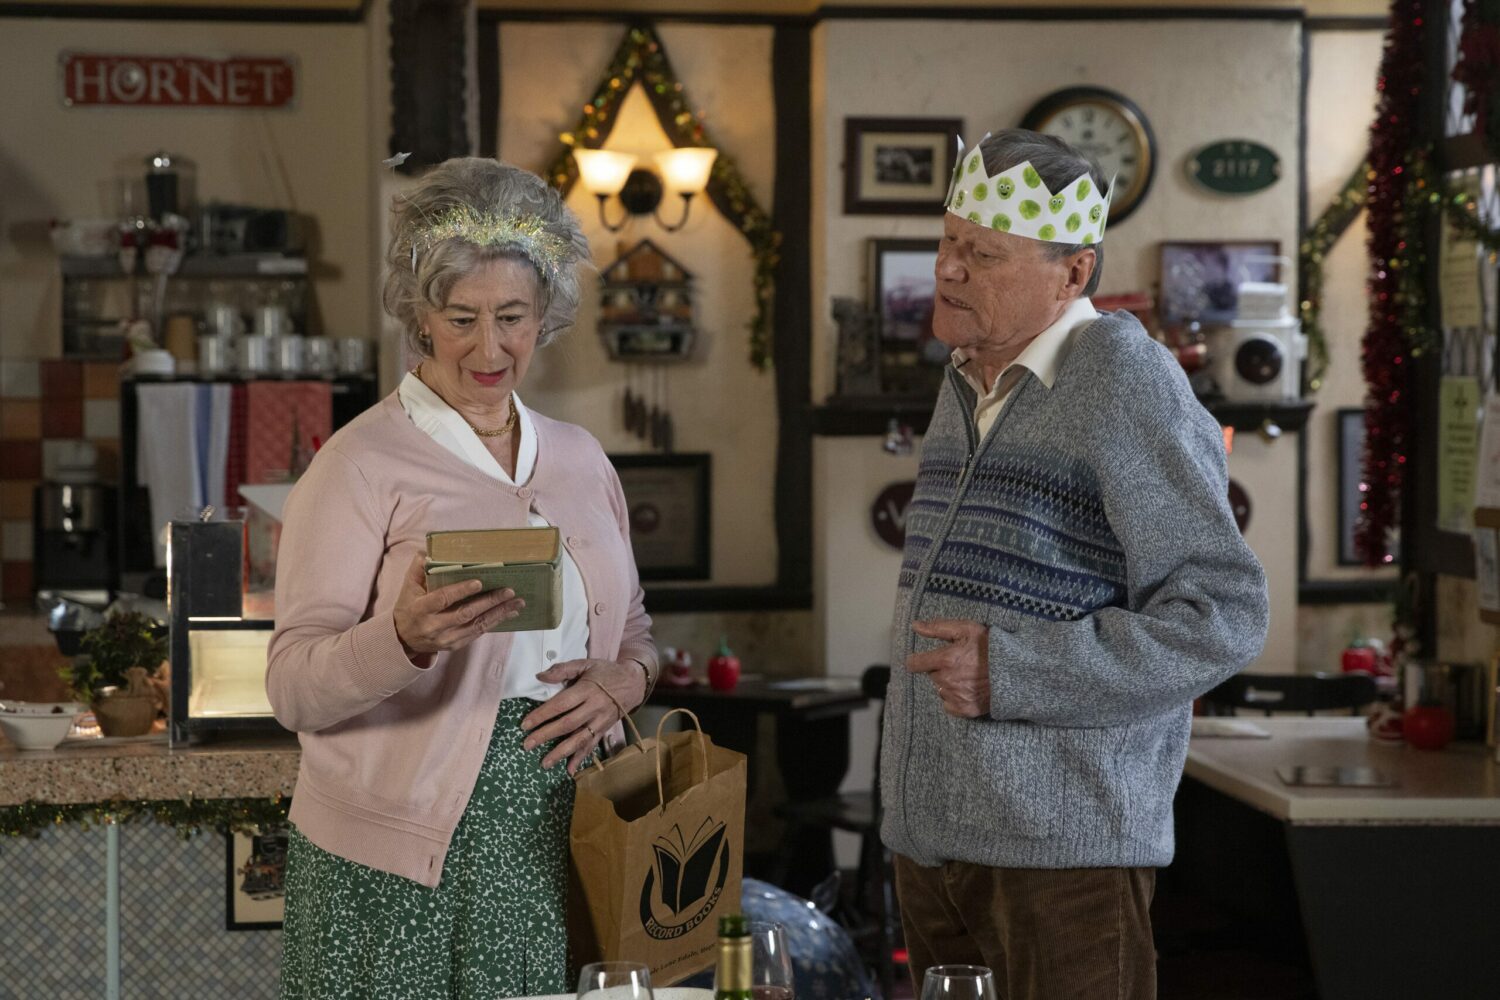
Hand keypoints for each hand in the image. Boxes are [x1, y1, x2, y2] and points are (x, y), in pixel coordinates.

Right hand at [391, 553, 524, 661]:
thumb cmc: (408, 607)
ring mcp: (446, 638)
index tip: (479, 582)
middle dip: (489, 602)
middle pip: (465, 614)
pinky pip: (478, 633)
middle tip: (509, 591)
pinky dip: (495, 622)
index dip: (460, 591)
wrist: (403, 640)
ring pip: (476, 626)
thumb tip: (429, 552)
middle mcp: (433, 626)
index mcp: (420, 609)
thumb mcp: (408, 587)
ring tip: (517, 602)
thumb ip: (418, 569)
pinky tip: (509, 613)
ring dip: (499, 613)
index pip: (442, 599)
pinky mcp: (455, 645)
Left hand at [521, 658, 645, 773]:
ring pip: (579, 739)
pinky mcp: (604, 730)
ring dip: (561, 753)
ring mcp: (600, 721)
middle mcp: (594, 708)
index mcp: (587, 689)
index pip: (561, 704)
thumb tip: (539, 676)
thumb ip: (563, 669)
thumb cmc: (606, 672)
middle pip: (567, 724)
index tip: (525, 724)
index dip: (542, 715)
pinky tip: (569, 770)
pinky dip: (580, 759)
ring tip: (544, 763)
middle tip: (527, 745)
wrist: (634, 683)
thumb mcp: (586, 664)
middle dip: (546, 735)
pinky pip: (591, 746)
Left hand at [907, 618, 990, 717]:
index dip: (917, 660)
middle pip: (932, 675)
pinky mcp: (966, 710)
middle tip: (960, 663)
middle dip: (941, 669)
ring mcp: (956, 697)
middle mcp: (947, 681)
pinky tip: (968, 689)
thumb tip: (915, 626)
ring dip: (948, 683)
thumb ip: (937, 628)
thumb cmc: (991, 647)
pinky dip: (955, 698)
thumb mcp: (966, 629)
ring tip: (967, 675)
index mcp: (945, 660)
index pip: (914, 664)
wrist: (1016, 671)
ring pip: (941, 689)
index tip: (922, 660)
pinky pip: (949, 705)